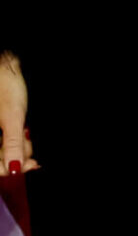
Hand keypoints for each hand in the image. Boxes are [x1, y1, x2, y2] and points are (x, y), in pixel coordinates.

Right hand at [0, 51, 33, 176]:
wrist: (7, 70)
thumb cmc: (6, 88)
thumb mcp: (12, 118)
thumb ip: (12, 144)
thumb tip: (13, 168)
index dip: (8, 169)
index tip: (28, 166)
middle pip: (1, 159)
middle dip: (18, 156)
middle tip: (33, 152)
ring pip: (6, 151)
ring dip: (21, 147)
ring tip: (27, 132)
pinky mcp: (0, 129)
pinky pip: (8, 141)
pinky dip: (19, 140)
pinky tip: (25, 132)